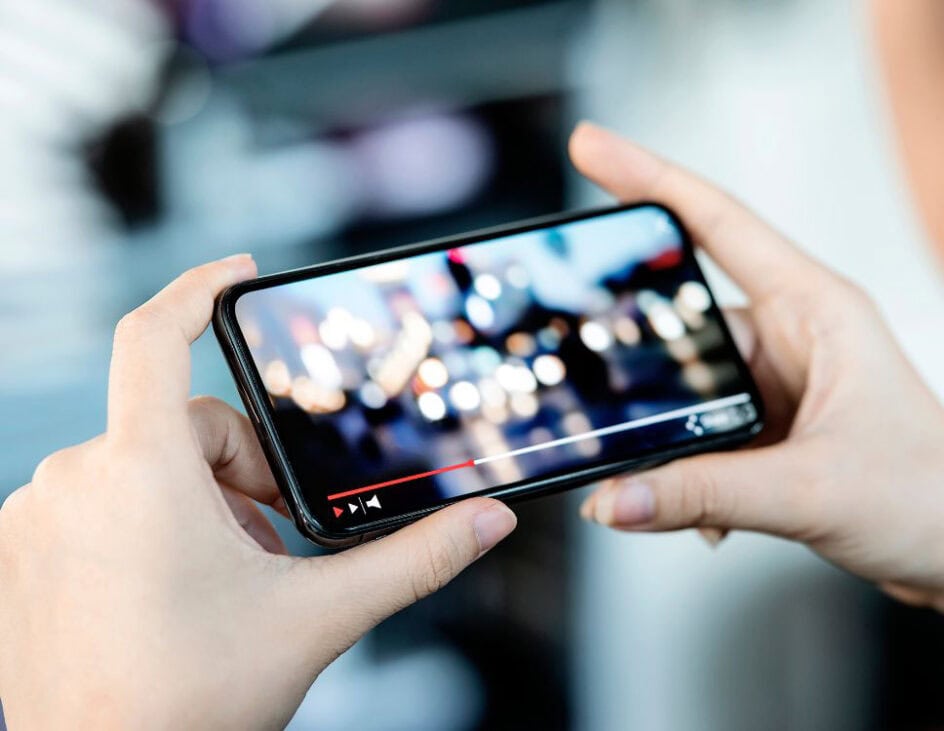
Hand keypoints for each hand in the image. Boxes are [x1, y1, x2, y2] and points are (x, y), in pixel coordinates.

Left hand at [0, 256, 516, 728]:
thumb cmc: (189, 704)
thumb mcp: (318, 616)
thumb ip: (414, 558)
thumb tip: (487, 521)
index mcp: (140, 474)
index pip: (154, 335)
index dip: (199, 287)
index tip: (240, 273)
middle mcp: (73, 481)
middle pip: (183, 424)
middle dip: (242, 470)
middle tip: (271, 542)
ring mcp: (36, 517)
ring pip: (142, 463)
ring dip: (196, 501)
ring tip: (223, 577)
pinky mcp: (20, 550)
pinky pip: (98, 498)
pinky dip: (146, 521)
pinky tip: (171, 587)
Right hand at [570, 123, 943, 684]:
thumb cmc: (928, 498)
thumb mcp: (808, 491)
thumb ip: (702, 493)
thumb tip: (616, 495)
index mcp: (817, 311)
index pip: (719, 225)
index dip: (649, 179)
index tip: (592, 148)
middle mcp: (794, 335)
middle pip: (687, 313)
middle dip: (640, 349)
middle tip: (590, 369)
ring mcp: (778, 378)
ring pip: (688, 380)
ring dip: (668, 428)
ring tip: (653, 466)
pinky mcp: (767, 421)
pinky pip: (699, 424)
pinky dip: (684, 463)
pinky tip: (696, 502)